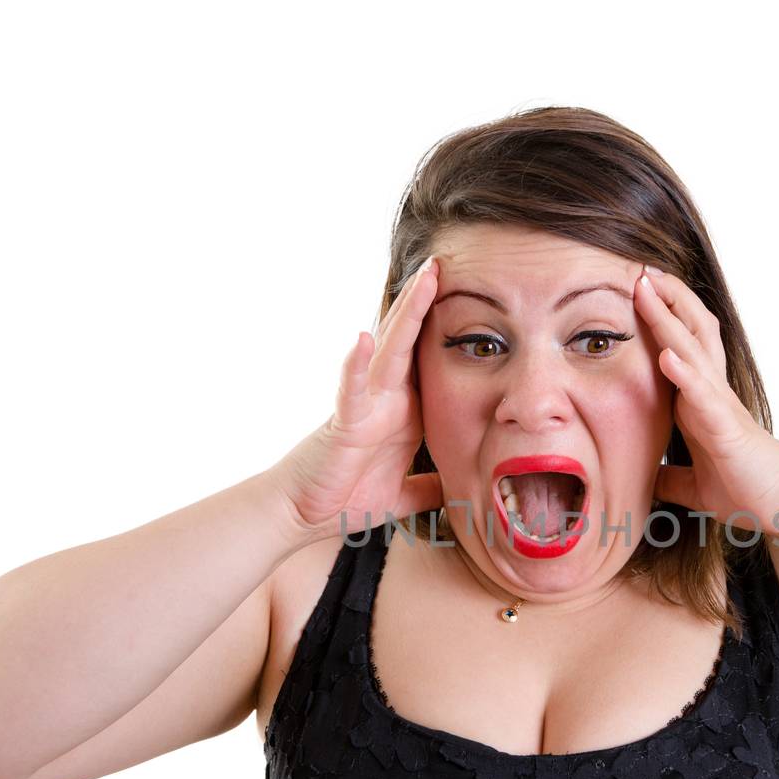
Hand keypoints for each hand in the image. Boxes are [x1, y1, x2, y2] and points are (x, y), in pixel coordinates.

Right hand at [266, 257, 444, 539]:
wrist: (305, 516)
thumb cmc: (347, 497)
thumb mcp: (405, 494)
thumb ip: (431, 488)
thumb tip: (462, 491)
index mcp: (403, 411)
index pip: (428, 360)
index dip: (446, 328)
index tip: (473, 295)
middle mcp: (384, 399)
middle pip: (410, 342)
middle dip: (428, 303)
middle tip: (447, 263)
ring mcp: (364, 406)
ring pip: (387, 352)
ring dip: (405, 315)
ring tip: (423, 279)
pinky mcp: (344, 424)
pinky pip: (351, 391)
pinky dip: (356, 364)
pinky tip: (364, 340)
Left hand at [636, 265, 778, 538]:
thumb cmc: (747, 490)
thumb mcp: (696, 484)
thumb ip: (672, 478)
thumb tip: (649, 480)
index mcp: (703, 401)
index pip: (681, 346)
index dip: (661, 317)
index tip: (637, 291)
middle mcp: (713, 392)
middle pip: (691, 331)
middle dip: (665, 299)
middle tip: (640, 270)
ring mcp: (721, 405)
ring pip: (693, 349)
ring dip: (668, 319)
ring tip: (647, 289)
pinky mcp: (727, 427)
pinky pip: (703, 394)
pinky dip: (684, 372)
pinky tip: (665, 354)